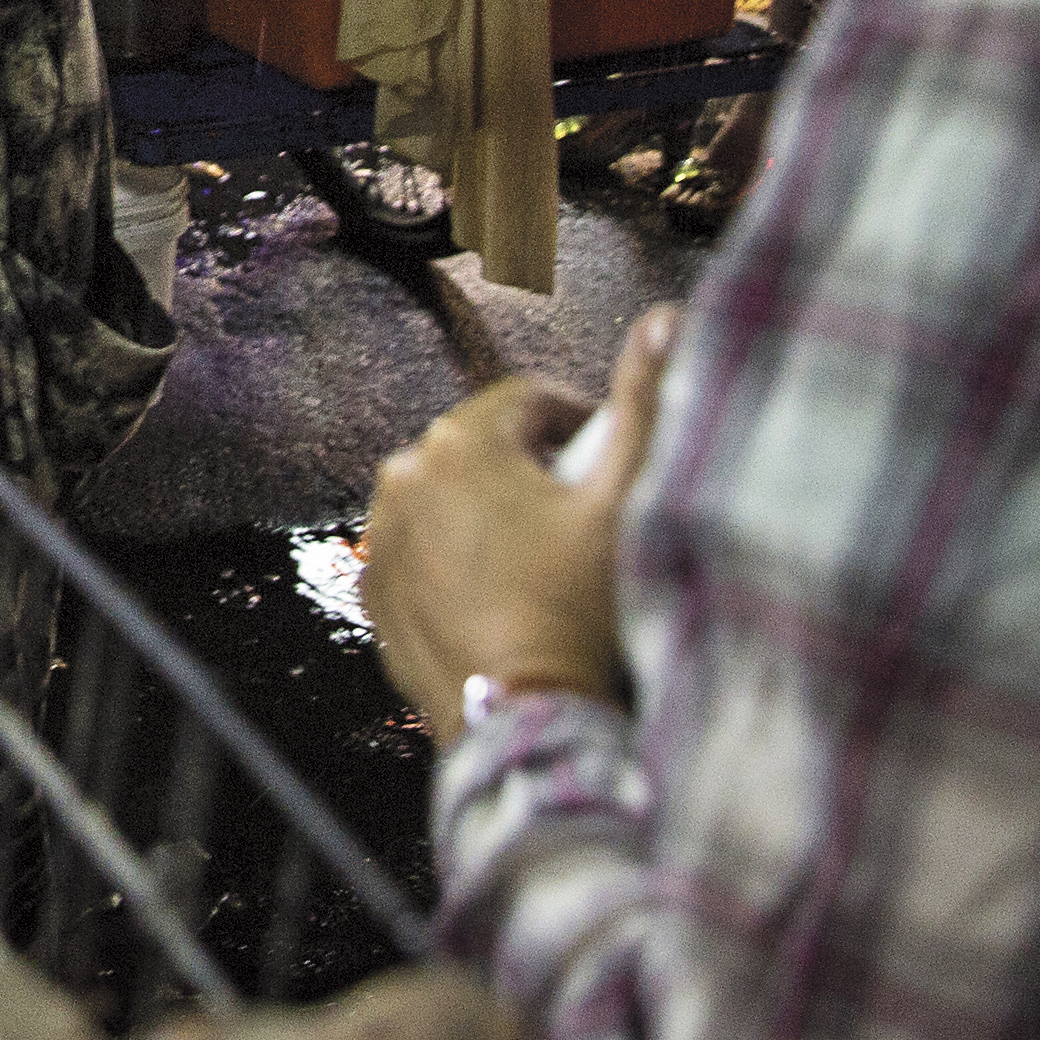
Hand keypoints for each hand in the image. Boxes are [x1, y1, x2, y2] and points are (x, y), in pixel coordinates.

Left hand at [361, 307, 675, 740]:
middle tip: (582, 510)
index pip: (528, 398)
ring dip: (491, 509)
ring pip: (449, 497)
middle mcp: (404, 477)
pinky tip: (504, 591)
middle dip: (532, 465)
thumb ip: (646, 400)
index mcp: (460, 442)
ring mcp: (381, 538)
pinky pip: (421, 550)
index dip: (578, 419)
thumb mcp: (626, 500)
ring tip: (545, 554)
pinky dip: (455, 557)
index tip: (608, 457)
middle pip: (482, 444)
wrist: (527, 721)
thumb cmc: (580, 612)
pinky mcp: (375, 592)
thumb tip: (665, 318)